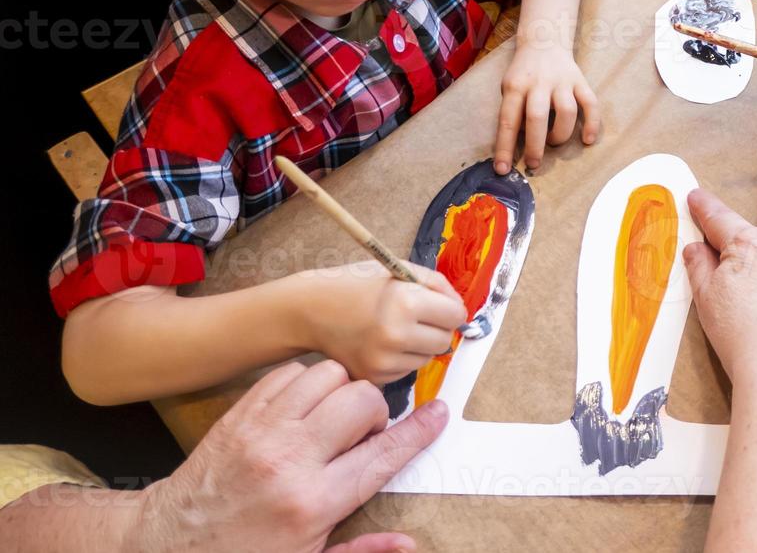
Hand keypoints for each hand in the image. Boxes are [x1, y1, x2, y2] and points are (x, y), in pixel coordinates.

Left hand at [135, 360, 447, 552]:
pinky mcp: (241, 413)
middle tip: (362, 434)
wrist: (167, 543)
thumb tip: (409, 544)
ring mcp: (263, 430)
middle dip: (374, 412)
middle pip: (361, 400)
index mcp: (313, 503)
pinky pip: (290, 372)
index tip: (438, 414)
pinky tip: (305, 406)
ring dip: (341, 390)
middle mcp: (290, 460)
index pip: (384, 454)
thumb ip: (362, 552)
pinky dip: (307, 381)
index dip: (419, 431)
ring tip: (332, 417)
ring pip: (328, 375)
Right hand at [295, 263, 463, 384]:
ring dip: (418, 345)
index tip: (438, 305)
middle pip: (444, 341)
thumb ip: (436, 286)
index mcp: (406, 302)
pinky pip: (405, 371)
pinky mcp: (373, 378)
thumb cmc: (357, 284)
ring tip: (393, 328)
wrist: (310, 310)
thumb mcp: (399, 271)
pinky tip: (380, 343)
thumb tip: (461, 310)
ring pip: (426, 359)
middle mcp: (396, 335)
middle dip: (437, 328)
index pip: (456, 316)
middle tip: (415, 316)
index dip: (449, 308)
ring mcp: (383, 361)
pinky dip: (400, 359)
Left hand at [494, 43, 600, 174]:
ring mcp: (562, 81)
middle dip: (535, 145)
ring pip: (566, 112)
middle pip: (537, 117)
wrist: (544, 40)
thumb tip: (516, 146)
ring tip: (555, 143)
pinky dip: (592, 123)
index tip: (502, 169)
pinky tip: (588, 139)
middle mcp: (539, 83)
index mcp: (516, 86)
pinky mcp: (580, 81)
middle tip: (534, 163)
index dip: (504, 147)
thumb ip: (513, 111)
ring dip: (560, 134)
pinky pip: (591, 103)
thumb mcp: (509, 86)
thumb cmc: (523, 73)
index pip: (507, 120)